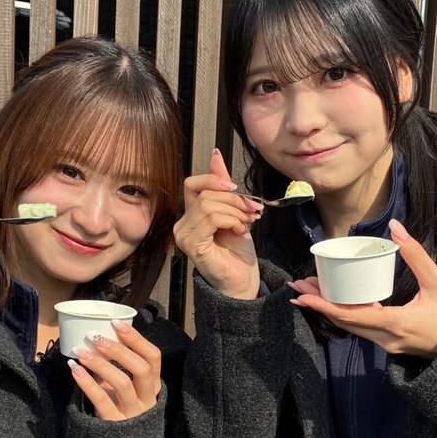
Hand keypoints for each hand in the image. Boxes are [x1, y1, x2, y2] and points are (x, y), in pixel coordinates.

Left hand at [67, 320, 163, 419]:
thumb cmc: (120, 410)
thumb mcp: (128, 389)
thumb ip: (120, 368)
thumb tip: (100, 336)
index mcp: (153, 387)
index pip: (153, 358)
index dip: (137, 339)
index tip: (116, 324)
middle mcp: (147, 400)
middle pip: (141, 369)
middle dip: (118, 349)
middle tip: (95, 337)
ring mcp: (132, 414)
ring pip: (122, 383)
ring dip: (100, 363)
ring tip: (81, 352)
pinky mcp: (115, 425)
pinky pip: (101, 400)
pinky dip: (87, 382)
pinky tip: (75, 370)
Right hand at [172, 149, 262, 299]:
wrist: (243, 281)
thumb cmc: (238, 253)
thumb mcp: (234, 212)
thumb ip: (224, 188)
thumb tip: (216, 156)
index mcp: (191, 216)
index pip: (192, 184)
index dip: (213, 179)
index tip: (235, 186)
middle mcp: (182, 225)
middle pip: (205, 193)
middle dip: (234, 198)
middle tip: (253, 209)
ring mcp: (184, 236)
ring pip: (209, 204)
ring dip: (235, 211)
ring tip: (247, 222)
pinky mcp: (192, 245)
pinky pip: (211, 218)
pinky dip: (230, 220)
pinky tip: (239, 230)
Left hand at [288, 219, 436, 358]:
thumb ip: (416, 254)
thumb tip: (396, 227)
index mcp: (396, 323)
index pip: (351, 316)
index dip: (324, 307)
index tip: (303, 297)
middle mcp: (385, 338)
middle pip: (344, 322)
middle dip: (319, 305)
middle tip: (298, 286)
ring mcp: (386, 343)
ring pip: (351, 327)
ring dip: (330, 309)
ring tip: (311, 291)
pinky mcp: (389, 342)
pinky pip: (361, 328)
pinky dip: (345, 314)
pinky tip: (336, 300)